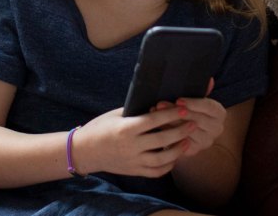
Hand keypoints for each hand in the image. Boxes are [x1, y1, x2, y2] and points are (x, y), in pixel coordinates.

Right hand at [72, 106, 191, 177]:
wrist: (85, 151)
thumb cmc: (100, 127)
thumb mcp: (116, 114)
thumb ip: (136, 112)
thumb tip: (157, 104)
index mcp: (126, 128)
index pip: (153, 120)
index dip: (170, 114)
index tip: (183, 109)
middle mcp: (131, 146)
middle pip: (162, 140)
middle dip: (180, 131)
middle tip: (192, 123)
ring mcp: (133, 161)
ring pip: (162, 159)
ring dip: (177, 150)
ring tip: (187, 141)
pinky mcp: (134, 171)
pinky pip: (155, 171)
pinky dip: (167, 166)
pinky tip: (174, 157)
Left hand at [161, 94, 225, 158]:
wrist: (189, 130)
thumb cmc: (192, 109)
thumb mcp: (196, 98)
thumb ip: (202, 90)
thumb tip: (209, 80)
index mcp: (219, 113)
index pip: (209, 107)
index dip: (193, 103)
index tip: (178, 100)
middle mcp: (217, 129)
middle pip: (197, 119)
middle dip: (177, 111)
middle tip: (160, 105)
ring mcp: (206, 141)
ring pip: (187, 131)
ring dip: (169, 122)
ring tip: (155, 114)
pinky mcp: (194, 150)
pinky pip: (180, 142)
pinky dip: (168, 133)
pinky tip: (157, 126)